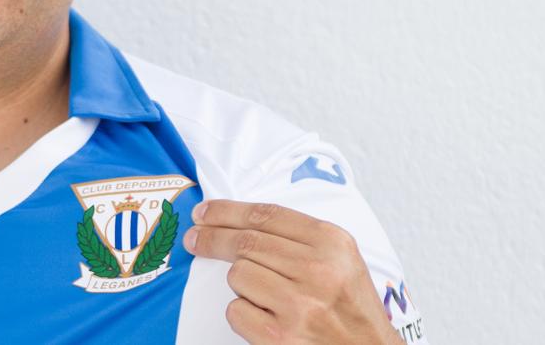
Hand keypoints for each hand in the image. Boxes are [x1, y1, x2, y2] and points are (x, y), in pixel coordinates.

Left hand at [183, 200, 399, 343]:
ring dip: (241, 285)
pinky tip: (266, 319)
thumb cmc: (350, 308)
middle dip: (212, 237)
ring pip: (238, 275)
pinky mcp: (280, 337)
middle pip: (245, 241)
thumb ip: (297, 237)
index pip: (265, 215)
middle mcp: (317, 270)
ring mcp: (298, 305)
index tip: (204, 212)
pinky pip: (236, 311)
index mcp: (332, 243)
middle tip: (194, 238)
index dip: (227, 211)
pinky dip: (243, 314)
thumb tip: (235, 220)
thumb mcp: (340, 260)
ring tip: (267, 297)